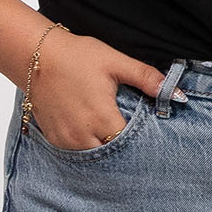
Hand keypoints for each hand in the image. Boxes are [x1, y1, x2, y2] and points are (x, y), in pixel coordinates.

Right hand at [27, 29, 164, 149]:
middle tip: (137, 138)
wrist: (36, 56)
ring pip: (95, 156)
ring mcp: (66, 139)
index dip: (142, 141)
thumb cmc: (77, 56)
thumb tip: (175, 93)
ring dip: (106, 147)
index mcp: (101, 118)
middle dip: (125, 147)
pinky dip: (88, 146)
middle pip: (113, 153)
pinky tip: (96, 134)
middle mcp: (82, 135)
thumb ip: (146, 78)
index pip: (130, 144)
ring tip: (115, 134)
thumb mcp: (115, 62)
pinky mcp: (55, 138)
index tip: (151, 135)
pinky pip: (77, 152)